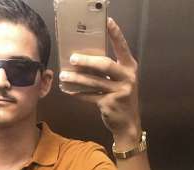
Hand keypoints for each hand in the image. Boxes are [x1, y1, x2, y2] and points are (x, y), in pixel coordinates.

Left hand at [58, 17, 141, 139]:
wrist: (127, 123)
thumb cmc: (121, 98)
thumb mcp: (121, 81)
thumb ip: (110, 70)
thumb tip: (85, 59)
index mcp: (130, 67)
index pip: (122, 47)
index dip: (115, 34)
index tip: (107, 21)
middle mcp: (127, 77)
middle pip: (105, 65)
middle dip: (87, 61)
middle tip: (72, 58)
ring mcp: (119, 91)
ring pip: (94, 82)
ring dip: (77, 79)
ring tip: (64, 76)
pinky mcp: (109, 104)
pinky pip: (90, 96)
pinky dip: (78, 94)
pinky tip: (69, 91)